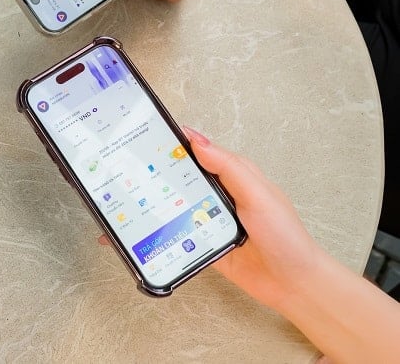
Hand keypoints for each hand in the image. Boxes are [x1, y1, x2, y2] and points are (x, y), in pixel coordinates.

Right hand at [97, 128, 325, 308]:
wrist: (292, 284)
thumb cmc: (284, 236)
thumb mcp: (258, 195)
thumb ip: (229, 168)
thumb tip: (198, 141)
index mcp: (233, 176)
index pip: (200, 152)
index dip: (176, 144)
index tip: (148, 136)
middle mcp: (218, 195)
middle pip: (182, 179)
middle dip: (157, 173)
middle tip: (128, 169)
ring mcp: (208, 220)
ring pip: (176, 205)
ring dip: (156, 203)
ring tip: (129, 198)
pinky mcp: (202, 243)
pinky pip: (177, 233)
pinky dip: (162, 231)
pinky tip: (142, 230)